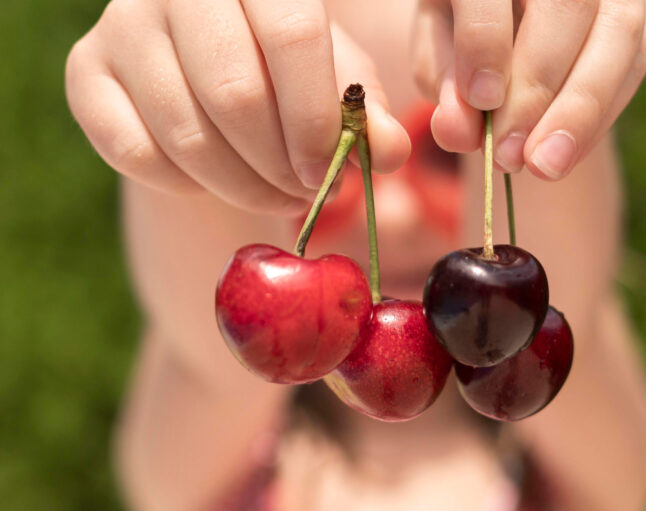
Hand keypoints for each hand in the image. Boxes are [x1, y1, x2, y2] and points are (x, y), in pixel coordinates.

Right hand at [66, 0, 409, 214]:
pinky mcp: (85, 72)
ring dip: (243, 187)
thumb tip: (387, 152)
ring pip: (187, 136)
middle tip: (304, 193)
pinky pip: (136, 155)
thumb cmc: (286, 70)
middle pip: (235, 93)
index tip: (330, 175)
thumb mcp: (334, 79)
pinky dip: (186, 186)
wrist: (207, 65)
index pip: (292, 35)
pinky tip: (214, 179)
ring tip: (275, 194)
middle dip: (280, 166)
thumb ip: (365, 112)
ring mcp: (122, 24)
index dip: (315, 119)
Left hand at [412, 0, 645, 179]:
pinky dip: (602, 114)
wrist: (513, 21)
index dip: (485, 43)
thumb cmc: (464, 33)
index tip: (481, 101)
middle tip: (508, 156)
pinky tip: (567, 152)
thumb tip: (458, 132)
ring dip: (580, 111)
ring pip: (618, 32)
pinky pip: (637, 58)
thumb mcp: (440, 55)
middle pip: (567, 7)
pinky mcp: (643, 8)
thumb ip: (446, 87)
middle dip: (537, 90)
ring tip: (543, 166)